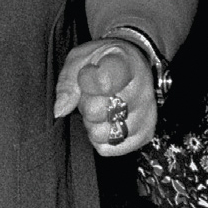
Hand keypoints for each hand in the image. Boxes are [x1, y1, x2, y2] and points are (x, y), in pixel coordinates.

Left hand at [54, 39, 156, 155]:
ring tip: (101, 108)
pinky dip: (103, 139)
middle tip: (93, 94)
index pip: (104, 82)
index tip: (87, 75)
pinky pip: (113, 147)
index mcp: (125, 65)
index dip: (86, 83)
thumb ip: (68, 83)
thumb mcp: (79, 60)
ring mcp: (146, 114)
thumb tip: (60, 110)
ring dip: (95, 124)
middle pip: (98, 111)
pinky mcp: (145, 133)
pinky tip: (106, 122)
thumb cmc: (102, 62)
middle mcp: (142, 91)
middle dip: (86, 105)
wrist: (131, 64)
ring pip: (106, 133)